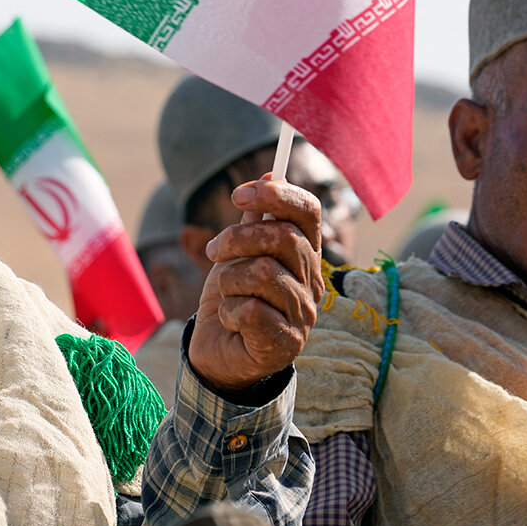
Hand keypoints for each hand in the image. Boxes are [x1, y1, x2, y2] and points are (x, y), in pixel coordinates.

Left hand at [187, 176, 323, 394]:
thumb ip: (255, 218)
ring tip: (225, 293)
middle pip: (283, 237)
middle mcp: (313, 284)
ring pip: (264, 272)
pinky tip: (232, 321)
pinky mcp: (286, 344)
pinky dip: (229, 311)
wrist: (218, 355)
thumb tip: (272, 171)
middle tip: (213, 249)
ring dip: (230, 279)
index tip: (238, 192)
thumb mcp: (238, 253)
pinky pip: (251, 309)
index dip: (277, 194)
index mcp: (305, 255)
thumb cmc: (232, 299)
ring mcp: (303, 315)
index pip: (308, 212)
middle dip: (238, 237)